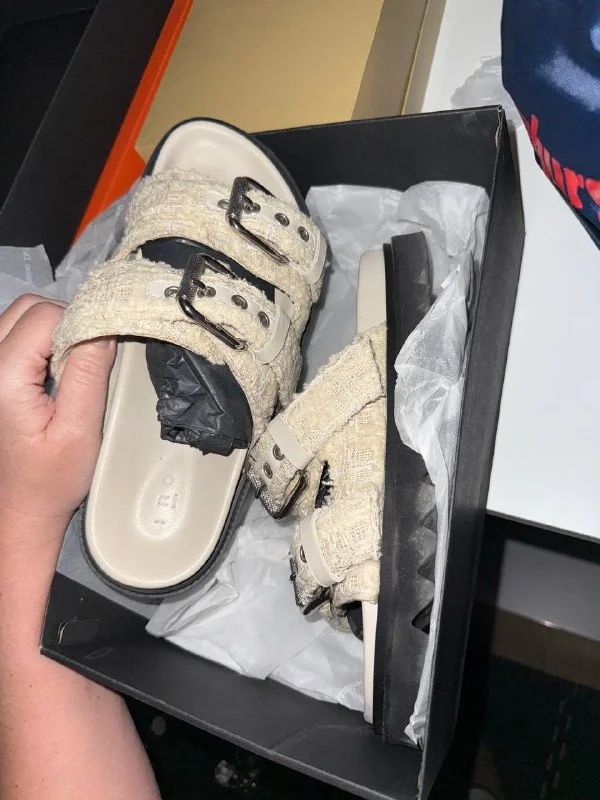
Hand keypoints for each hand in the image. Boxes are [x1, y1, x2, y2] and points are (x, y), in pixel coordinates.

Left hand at [0, 294, 114, 559]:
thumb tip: (103, 326)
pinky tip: (50, 373)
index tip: (101, 353)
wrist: (18, 511)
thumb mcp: (80, 430)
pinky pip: (12, 336)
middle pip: (28, 309)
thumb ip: (88, 372)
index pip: (45, 316)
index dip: (81, 324)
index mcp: (2, 378)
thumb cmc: (49, 481)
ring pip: (19, 317)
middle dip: (65, 323)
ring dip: (51, 332)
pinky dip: (37, 342)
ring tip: (68, 370)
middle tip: (87, 361)